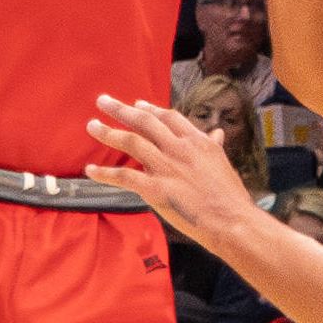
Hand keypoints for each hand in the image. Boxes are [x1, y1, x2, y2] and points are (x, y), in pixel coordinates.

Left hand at [90, 93, 261, 256]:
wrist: (231, 220)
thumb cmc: (230, 196)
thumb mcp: (224, 163)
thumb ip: (214, 146)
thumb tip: (218, 133)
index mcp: (196, 141)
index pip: (168, 117)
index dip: (150, 109)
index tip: (136, 104)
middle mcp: (178, 148)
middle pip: (144, 122)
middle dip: (121, 110)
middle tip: (102, 101)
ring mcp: (166, 167)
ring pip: (131, 142)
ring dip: (108, 132)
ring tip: (92, 125)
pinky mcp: (155, 189)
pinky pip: (124, 177)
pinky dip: (104, 173)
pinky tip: (90, 170)